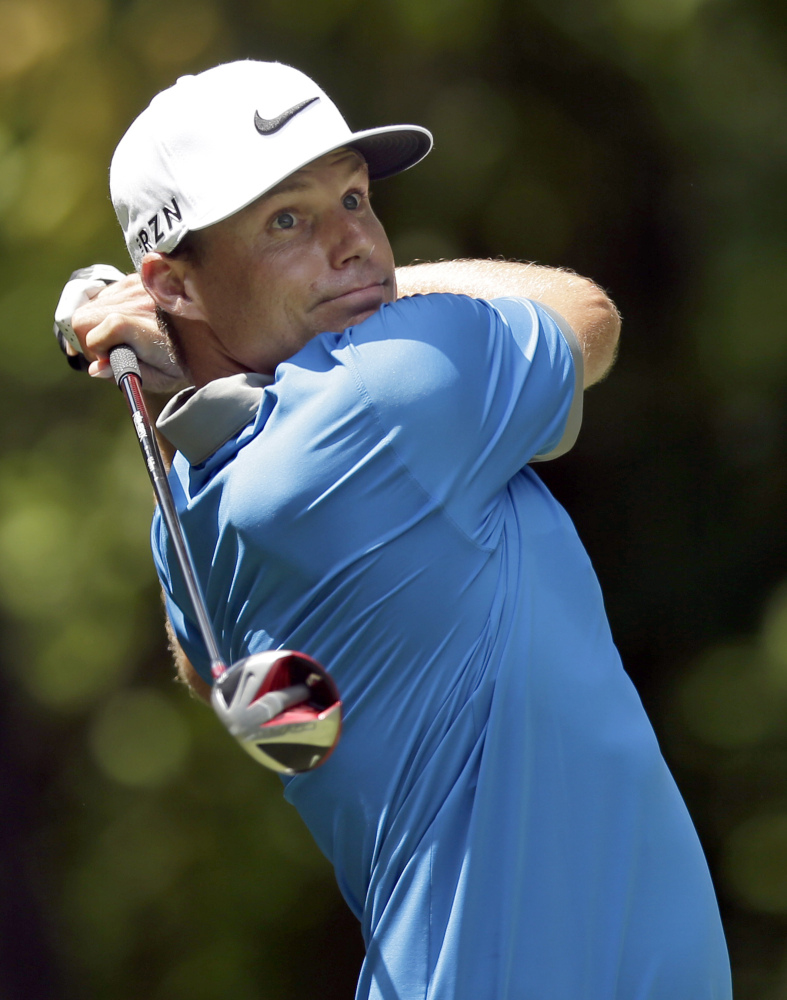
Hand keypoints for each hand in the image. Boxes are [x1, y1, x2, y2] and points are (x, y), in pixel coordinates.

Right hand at [72, 273, 189, 394]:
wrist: (213, 331)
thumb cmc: (185, 360)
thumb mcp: (160, 377)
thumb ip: (125, 372)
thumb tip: (95, 369)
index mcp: (139, 327)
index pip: (94, 337)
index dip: (98, 353)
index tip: (110, 361)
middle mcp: (133, 301)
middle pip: (84, 318)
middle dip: (91, 339)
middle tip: (113, 352)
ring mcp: (134, 285)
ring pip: (92, 305)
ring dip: (98, 323)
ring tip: (124, 337)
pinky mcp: (135, 277)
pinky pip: (106, 295)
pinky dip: (110, 309)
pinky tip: (130, 321)